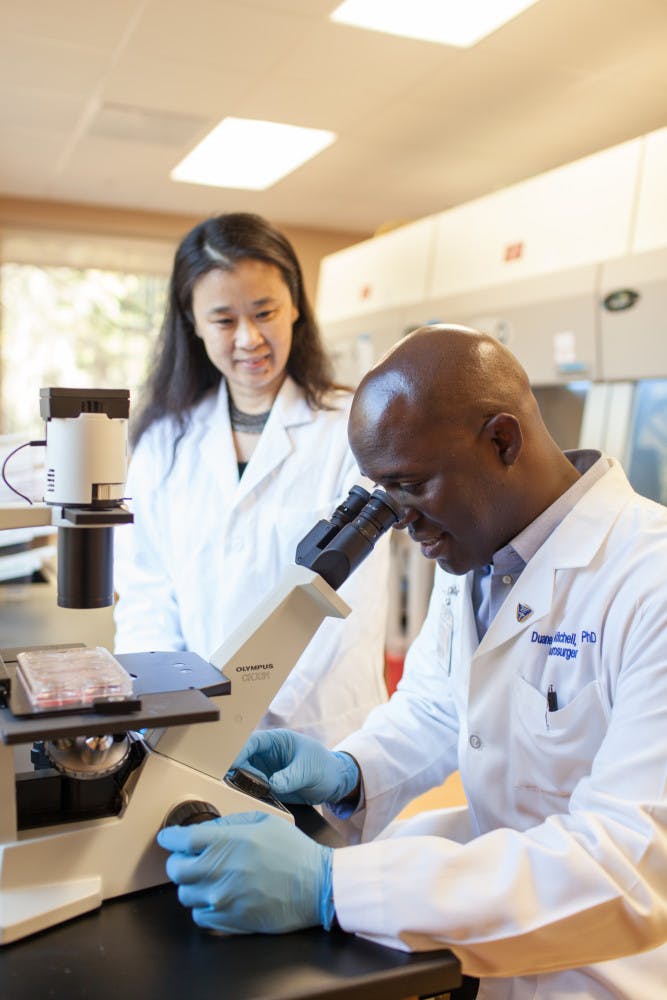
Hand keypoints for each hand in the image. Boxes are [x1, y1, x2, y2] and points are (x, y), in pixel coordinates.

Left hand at [157, 812, 333, 933]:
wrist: (316, 886)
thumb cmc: (293, 852)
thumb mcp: (264, 821)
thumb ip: (231, 823)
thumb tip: (207, 830)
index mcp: (228, 841)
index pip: (181, 840)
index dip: (170, 837)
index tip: (169, 838)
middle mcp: (220, 870)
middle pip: (175, 869)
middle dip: (178, 861)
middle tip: (189, 858)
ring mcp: (223, 899)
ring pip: (184, 894)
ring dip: (191, 884)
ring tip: (207, 878)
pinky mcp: (230, 921)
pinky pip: (199, 916)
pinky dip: (203, 906)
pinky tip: (217, 896)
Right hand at [231, 728, 358, 804]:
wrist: (334, 783)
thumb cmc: (324, 767)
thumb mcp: (309, 769)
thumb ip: (291, 776)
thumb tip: (271, 785)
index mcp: (276, 741)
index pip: (252, 742)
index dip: (239, 751)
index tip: (230, 765)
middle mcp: (266, 754)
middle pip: (241, 758)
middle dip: (233, 769)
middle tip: (227, 783)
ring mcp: (265, 770)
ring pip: (243, 774)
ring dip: (238, 783)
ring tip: (235, 793)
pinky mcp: (267, 785)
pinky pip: (251, 788)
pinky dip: (247, 794)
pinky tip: (245, 800)